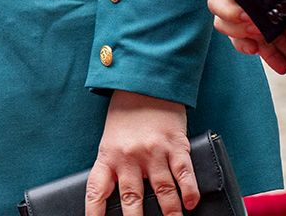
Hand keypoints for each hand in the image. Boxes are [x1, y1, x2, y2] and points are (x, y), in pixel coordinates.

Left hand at [86, 92, 197, 215]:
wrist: (146, 83)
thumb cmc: (126, 114)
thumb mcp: (111, 140)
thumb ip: (115, 165)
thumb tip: (121, 196)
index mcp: (108, 155)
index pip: (97, 191)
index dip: (94, 213)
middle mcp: (129, 157)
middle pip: (132, 199)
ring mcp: (154, 152)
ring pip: (162, 192)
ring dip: (170, 214)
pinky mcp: (176, 146)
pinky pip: (184, 174)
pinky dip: (189, 192)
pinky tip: (191, 204)